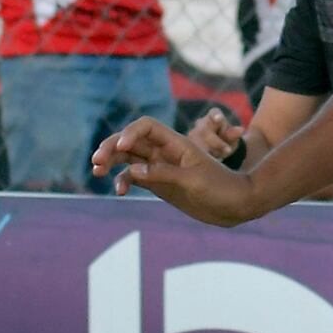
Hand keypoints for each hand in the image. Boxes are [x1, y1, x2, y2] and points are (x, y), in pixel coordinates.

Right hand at [92, 116, 259, 225]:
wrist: (236, 205)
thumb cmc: (221, 188)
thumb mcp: (193, 180)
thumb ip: (163, 174)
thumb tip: (131, 171)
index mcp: (176, 143)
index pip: (147, 127)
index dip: (131, 132)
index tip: (122, 147)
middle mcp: (165, 152)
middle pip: (131, 141)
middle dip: (112, 147)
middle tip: (97, 161)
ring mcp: (160, 167)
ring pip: (128, 159)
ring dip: (112, 162)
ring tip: (97, 171)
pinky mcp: (158, 183)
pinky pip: (134, 178)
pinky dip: (123, 181)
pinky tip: (119, 191)